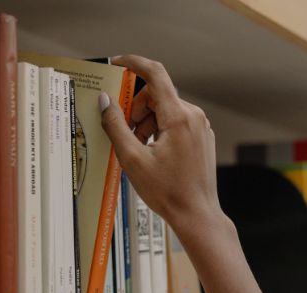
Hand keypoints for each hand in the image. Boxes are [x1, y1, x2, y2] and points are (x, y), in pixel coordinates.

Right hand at [101, 55, 224, 230]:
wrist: (197, 215)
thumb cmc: (167, 192)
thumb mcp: (132, 159)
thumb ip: (115, 126)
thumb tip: (105, 100)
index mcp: (179, 117)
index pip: (155, 74)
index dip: (133, 64)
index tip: (116, 63)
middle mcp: (193, 116)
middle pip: (157, 96)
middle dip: (136, 110)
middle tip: (124, 134)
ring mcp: (200, 127)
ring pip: (165, 110)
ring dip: (146, 123)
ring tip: (139, 151)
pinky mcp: (201, 137)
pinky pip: (175, 123)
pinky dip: (159, 131)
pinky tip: (152, 154)